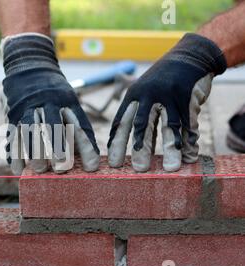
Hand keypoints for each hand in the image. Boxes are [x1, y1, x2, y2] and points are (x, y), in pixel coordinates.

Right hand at [1, 33, 99, 174]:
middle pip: (52, 126)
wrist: (29, 66)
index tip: (91, 166)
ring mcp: (27, 107)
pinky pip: (12, 135)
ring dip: (34, 152)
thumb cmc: (56, 93)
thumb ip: (79, 127)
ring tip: (38, 170)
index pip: (78, 125)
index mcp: (65, 100)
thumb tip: (90, 158)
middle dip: (57, 147)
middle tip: (60, 167)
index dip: (85, 147)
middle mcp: (46, 102)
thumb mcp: (71, 101)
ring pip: (30, 130)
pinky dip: (14, 153)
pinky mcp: (12, 114)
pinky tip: (17, 169)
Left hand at [108, 33, 226, 171]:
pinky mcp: (186, 96)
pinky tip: (189, 155)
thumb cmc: (162, 80)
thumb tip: (121, 136)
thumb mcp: (142, 89)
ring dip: (169, 149)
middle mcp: (147, 95)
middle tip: (138, 170)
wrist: (188, 56)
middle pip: (141, 126)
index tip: (114, 161)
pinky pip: (188, 122)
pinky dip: (189, 140)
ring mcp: (167, 95)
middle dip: (139, 149)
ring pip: (168, 126)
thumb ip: (134, 111)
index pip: (121, 122)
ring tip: (169, 168)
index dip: (117, 143)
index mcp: (133, 96)